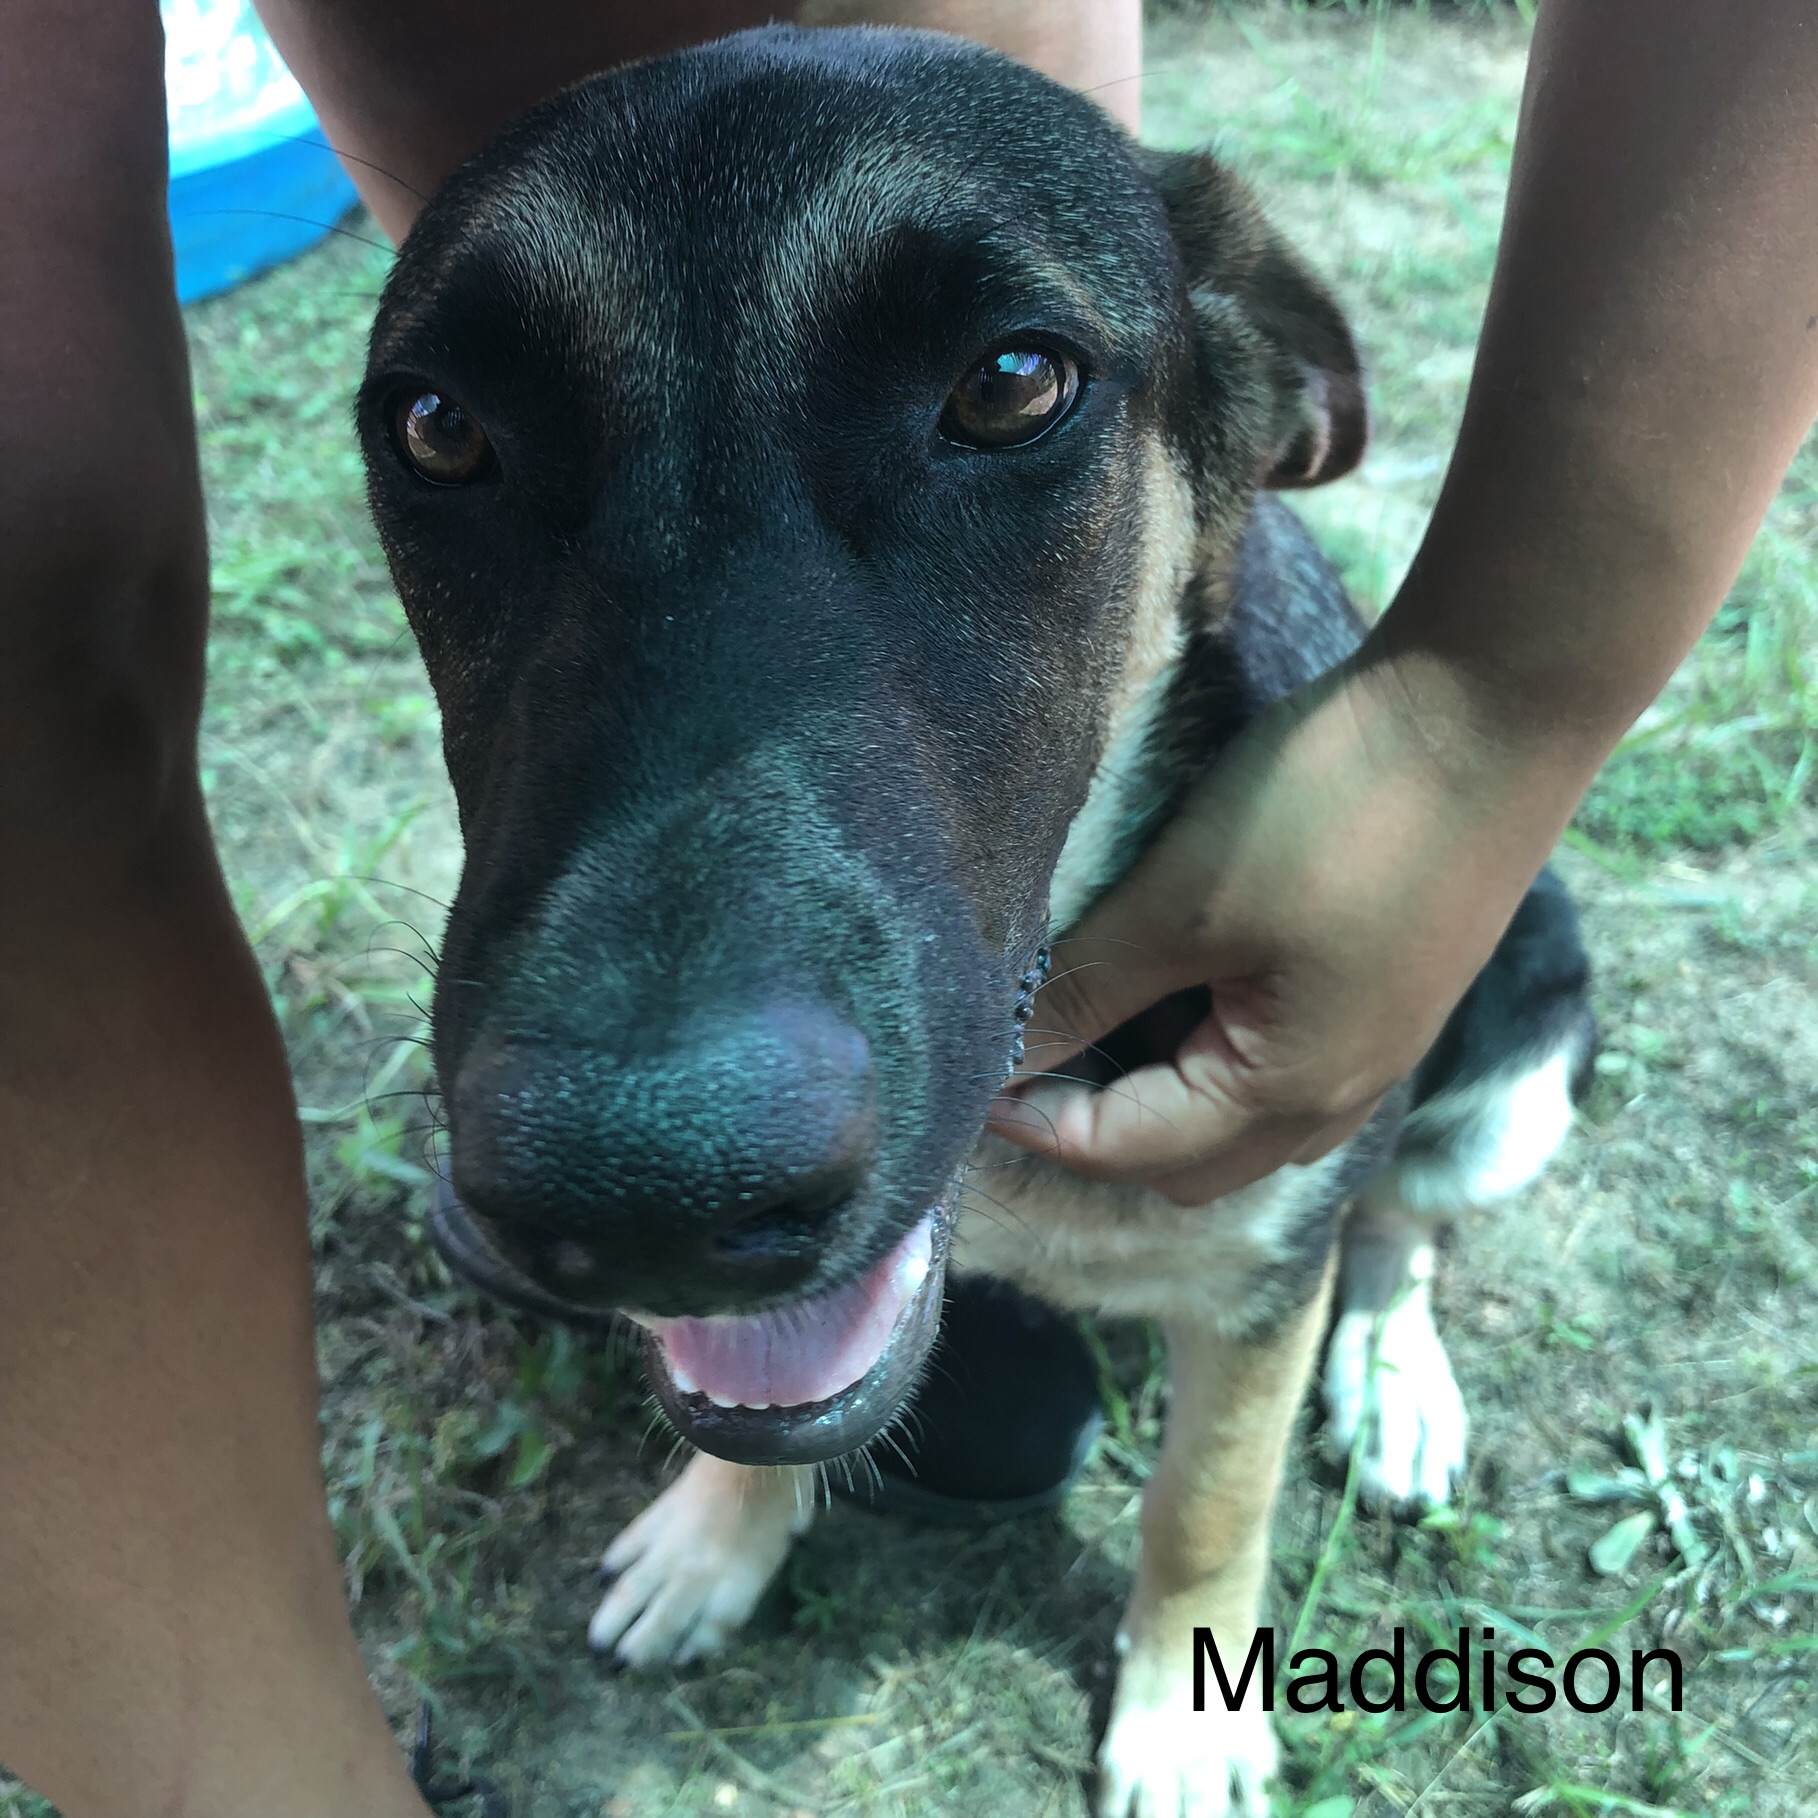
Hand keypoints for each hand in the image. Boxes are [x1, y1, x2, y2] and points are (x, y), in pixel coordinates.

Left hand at [988, 648, 1585, 1203]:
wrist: (1495, 708)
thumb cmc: (1332, 810)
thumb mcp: (1184, 903)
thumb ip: (1086, 990)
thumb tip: (996, 1059)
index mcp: (1285, 1096)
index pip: (1123, 1150)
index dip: (1034, 1118)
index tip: (964, 1064)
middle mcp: (1338, 1101)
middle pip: (1184, 1161)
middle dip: (1095, 1122)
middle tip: (1027, 1041)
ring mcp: (1373, 1051)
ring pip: (1237, 1120)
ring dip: (1157, 1090)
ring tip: (1094, 1007)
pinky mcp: (1389, 996)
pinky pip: (1280, 1065)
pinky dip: (1212, 1049)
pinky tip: (1181, 975)